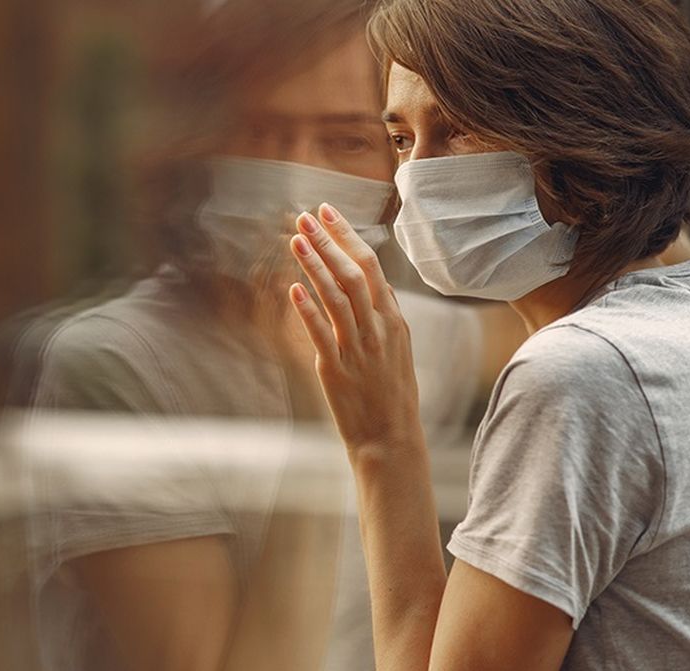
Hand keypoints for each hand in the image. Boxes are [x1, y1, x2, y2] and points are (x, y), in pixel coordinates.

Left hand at [287, 203, 423, 459]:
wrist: (392, 439)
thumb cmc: (391, 395)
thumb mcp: (397, 350)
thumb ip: (384, 316)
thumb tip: (373, 286)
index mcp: (393, 320)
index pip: (372, 266)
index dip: (348, 236)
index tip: (328, 212)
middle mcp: (378, 329)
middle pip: (354, 273)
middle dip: (329, 241)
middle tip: (305, 216)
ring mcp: (358, 348)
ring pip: (337, 297)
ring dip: (315, 265)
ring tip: (296, 240)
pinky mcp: (338, 369)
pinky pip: (321, 333)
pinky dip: (308, 309)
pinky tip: (293, 288)